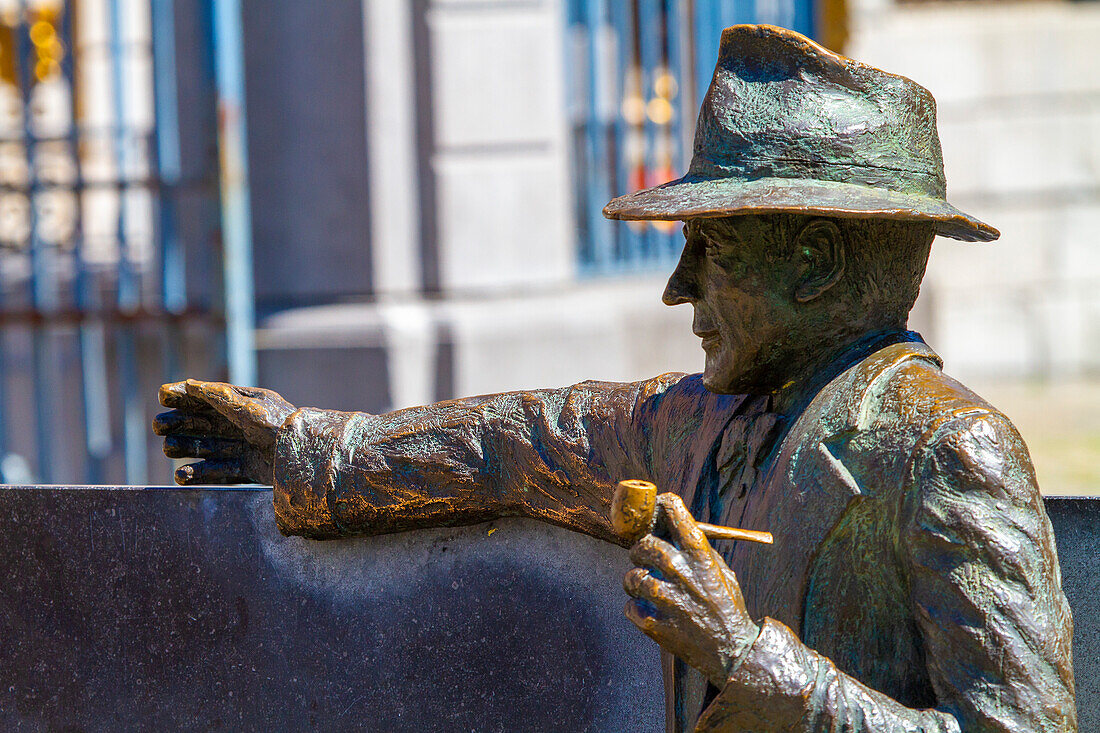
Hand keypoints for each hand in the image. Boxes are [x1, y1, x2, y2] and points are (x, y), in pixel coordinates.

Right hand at [152, 379, 294, 484]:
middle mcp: (246, 425)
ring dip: (187, 446)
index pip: (211, 398)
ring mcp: (247, 448)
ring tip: (168, 448)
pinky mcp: (251, 469)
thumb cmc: (280, 428)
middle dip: (181, 423)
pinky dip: (200, 473)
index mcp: (247, 405)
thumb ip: (220, 397)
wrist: (306, 460)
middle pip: (206, 423)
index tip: (162, 396)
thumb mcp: (249, 408)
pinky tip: (181, 475)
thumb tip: (190, 384)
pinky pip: (220, 471)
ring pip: (210, 446)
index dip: (187, 396)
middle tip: (159, 426)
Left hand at [623, 493, 759, 686]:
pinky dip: (635, 609)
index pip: (677, 516)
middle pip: (646, 545)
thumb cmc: (726, 607)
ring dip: (633, 581)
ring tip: (641, 586)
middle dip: (639, 549)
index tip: (656, 507)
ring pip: (633, 578)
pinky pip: (631, 608)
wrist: (734, 652)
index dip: (663, 506)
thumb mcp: (720, 572)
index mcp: (702, 559)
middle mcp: (685, 576)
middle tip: (641, 556)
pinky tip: (647, 610)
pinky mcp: (658, 627)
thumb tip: (668, 528)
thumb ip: (696, 552)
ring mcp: (671, 602)